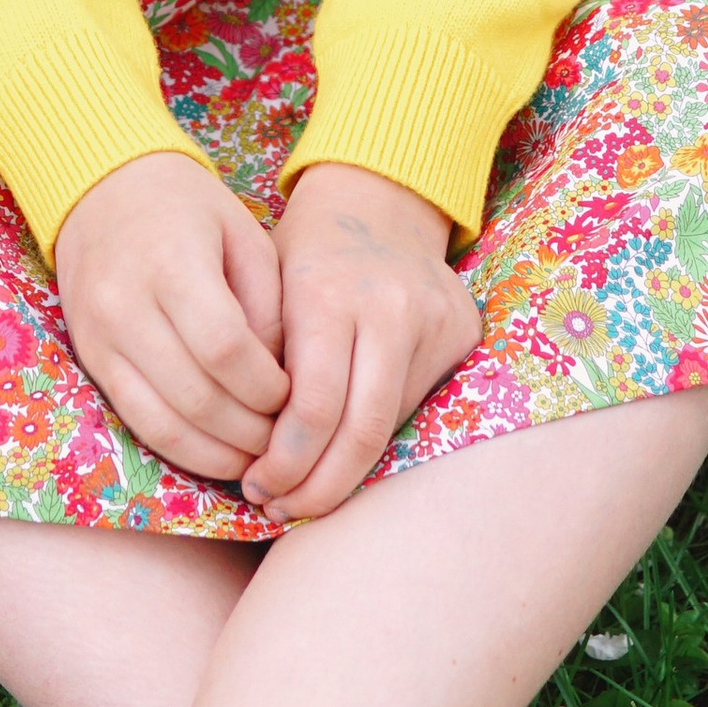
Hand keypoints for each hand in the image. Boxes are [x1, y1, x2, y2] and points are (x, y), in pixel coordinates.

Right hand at [53, 153, 288, 483]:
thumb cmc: (187, 208)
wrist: (102, 189)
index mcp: (172, 264)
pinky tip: (220, 451)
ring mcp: (101, 340)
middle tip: (286, 438)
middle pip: (198, 397)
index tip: (293, 394)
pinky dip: (184, 449)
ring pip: (165, 424)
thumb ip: (268, 304)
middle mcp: (126, 307)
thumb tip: (284, 379)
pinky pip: (138, 424)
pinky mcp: (91, 362)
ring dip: (219, 452)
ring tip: (259, 454)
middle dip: (250, 430)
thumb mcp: (243, 232)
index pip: (225, 349)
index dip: (267, 386)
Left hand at [246, 163, 481, 524]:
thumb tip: (245, 457)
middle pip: (361, 432)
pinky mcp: (463, 331)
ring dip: (346, 472)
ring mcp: (434, 318)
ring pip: (391, 425)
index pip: (311, 407)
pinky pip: (414, 405)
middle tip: (281, 509)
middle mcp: (389, 306)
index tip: (254, 487)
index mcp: (327, 293)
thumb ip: (262, 364)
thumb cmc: (303, 254)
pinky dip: (375, 437)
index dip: (282, 464)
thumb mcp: (265, 293)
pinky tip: (343, 450)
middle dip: (317, 487)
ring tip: (305, 494)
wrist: (376, 197)